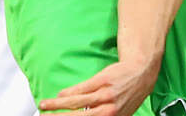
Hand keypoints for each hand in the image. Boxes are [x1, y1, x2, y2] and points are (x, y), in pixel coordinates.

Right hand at [38, 58, 157, 115]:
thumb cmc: (128, 94)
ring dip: (56, 105)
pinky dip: (68, 93)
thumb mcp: (118, 113)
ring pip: (76, 103)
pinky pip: (81, 89)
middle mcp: (109, 112)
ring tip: (44, 106)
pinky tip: (59, 95)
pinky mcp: (102, 82)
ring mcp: (105, 96)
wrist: (141, 72)